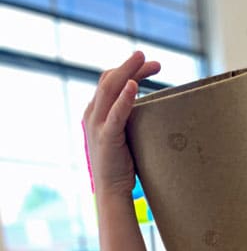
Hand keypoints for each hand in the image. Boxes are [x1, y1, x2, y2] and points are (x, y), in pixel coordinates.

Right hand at [82, 51, 160, 197]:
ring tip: (144, 60)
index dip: (127, 70)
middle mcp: (92, 115)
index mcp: (95, 114)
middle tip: (151, 58)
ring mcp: (97, 126)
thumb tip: (151, 112)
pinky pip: (116, 114)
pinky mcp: (107, 138)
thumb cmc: (121, 168)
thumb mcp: (124, 139)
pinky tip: (135, 85)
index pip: (109, 83)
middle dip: (130, 65)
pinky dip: (125, 97)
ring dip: (128, 71)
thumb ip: (129, 123)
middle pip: (109, 80)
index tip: (147, 64)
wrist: (111, 192)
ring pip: (110, 89)